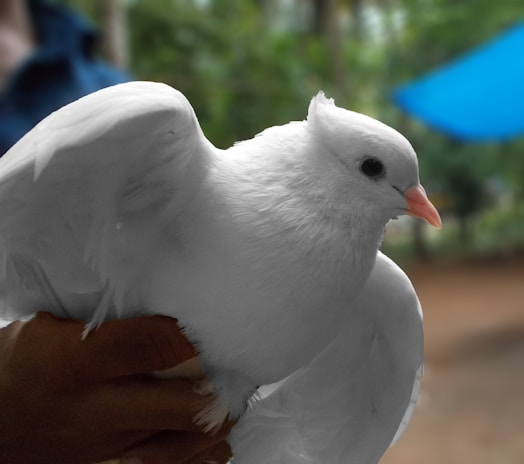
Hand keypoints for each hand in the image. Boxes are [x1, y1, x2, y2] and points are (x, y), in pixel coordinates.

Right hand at [0, 313, 232, 463]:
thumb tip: (163, 300)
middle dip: (218, 387)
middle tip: (233, 365)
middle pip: (184, 405)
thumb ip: (106, 315)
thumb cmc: (22, 363)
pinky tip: (210, 430)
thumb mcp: (50, 325)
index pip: (155, 344)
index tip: (211, 321)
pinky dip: (200, 450)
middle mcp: (98, 408)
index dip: (193, 333)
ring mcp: (108, 446)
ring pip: (186, 444)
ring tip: (228, 395)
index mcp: (79, 360)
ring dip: (217, 420)